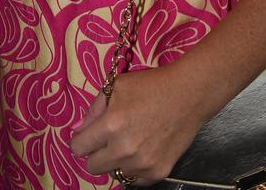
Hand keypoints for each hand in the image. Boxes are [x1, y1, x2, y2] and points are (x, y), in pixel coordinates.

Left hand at [70, 66, 203, 185]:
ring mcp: (142, 164)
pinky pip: (133, 180)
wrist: (187, 95)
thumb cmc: (149, 86)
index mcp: (111, 125)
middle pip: (93, 166)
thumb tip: (78, 130)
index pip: (80, 147)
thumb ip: (94, 110)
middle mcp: (125, 149)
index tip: (84, 137)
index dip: (79, 141)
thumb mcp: (116, 87)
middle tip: (105, 140)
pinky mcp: (158, 173)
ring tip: (126, 142)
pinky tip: (139, 151)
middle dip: (94, 153)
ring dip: (114, 161)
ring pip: (114, 174)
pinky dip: (132, 169)